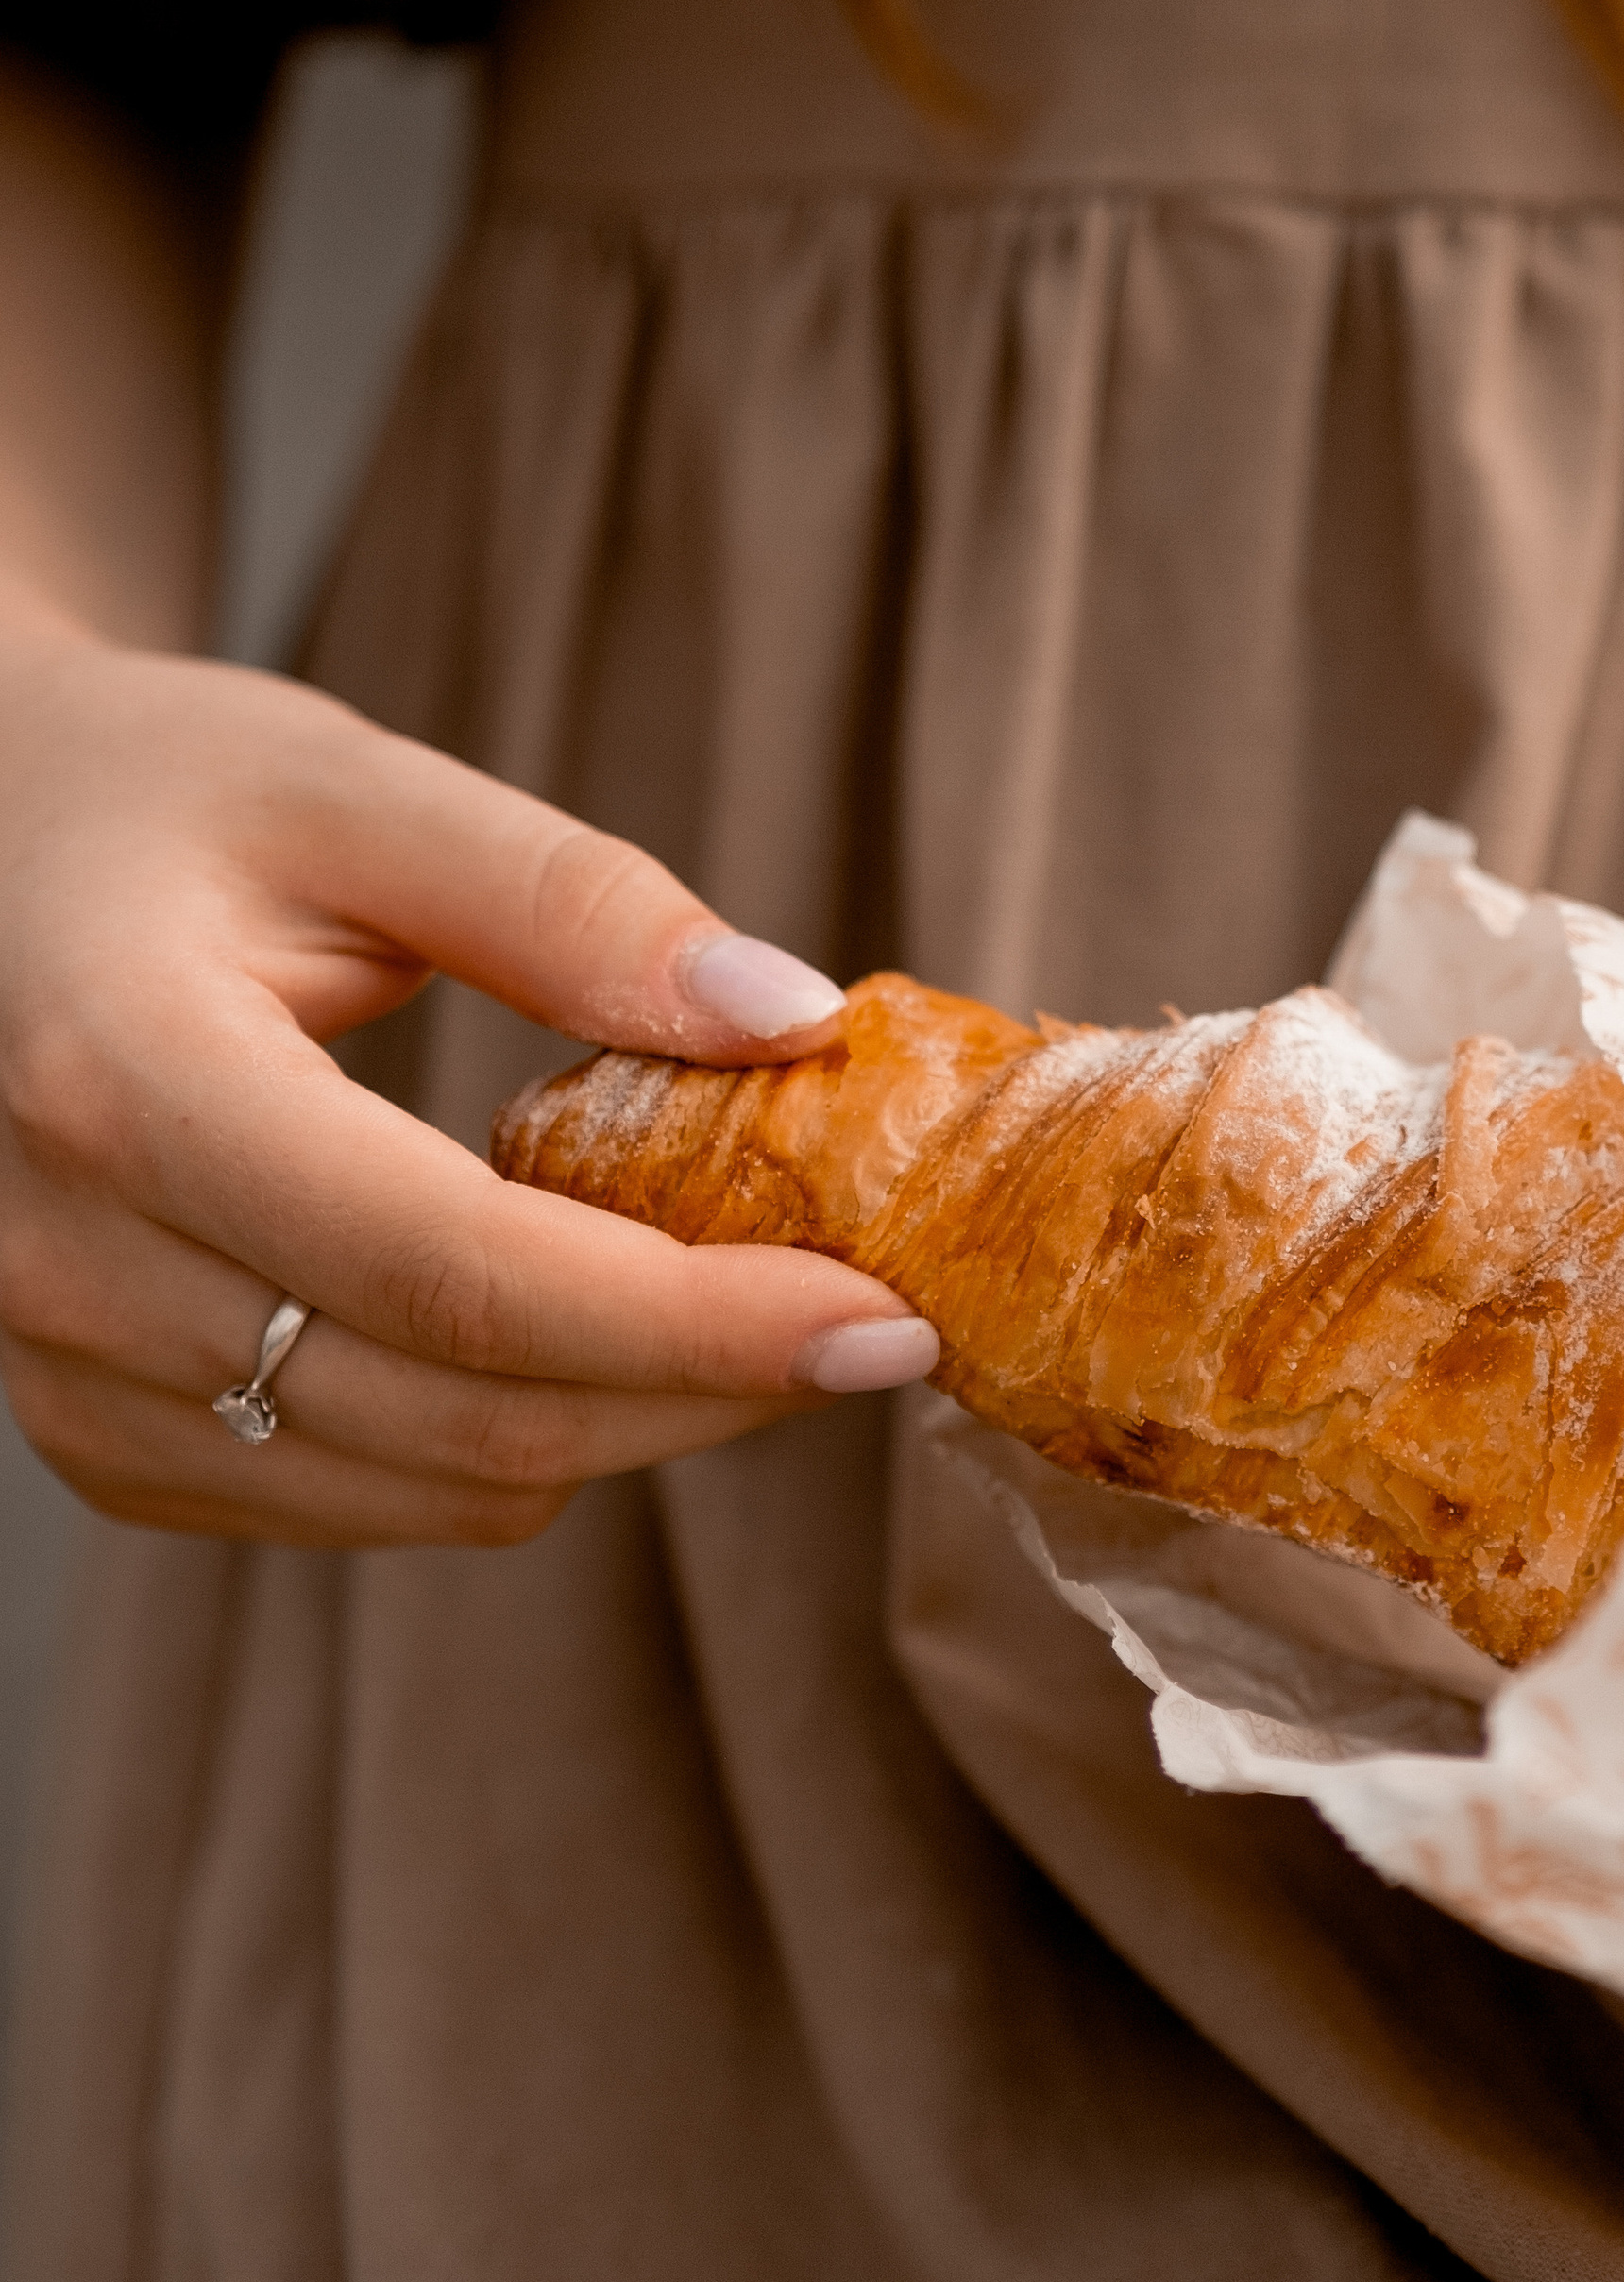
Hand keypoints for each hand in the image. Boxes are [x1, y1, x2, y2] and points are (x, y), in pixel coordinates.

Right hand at [0, 619, 936, 1546]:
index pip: (459, 1274)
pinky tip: (566, 1323)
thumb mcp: (347, 786)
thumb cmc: (151, 797)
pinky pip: (353, 1496)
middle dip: (705, 1389)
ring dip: (623, 1422)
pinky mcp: (91, 1430)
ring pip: (426, 1487)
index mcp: (123, 1084)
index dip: (695, 1322)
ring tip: (735, 1300)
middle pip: (462, 1416)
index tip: (883, 1316)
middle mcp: (65, 1265)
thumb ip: (568, 900)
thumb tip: (789, 1016)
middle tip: (873, 1315)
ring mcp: (62, 1370)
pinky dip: (500, 1439)